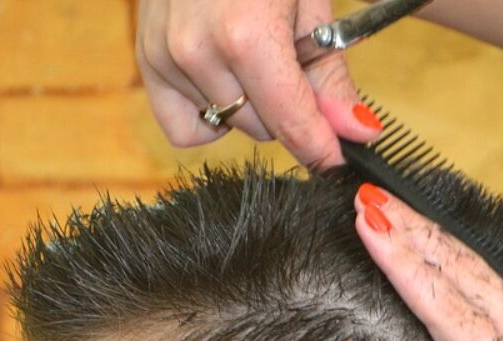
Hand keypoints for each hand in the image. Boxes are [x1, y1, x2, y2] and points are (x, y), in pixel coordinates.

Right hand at [136, 0, 382, 167]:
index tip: (336, 162)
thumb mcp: (307, 2)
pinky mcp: (146, 61)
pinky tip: (221, 79)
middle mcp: (198, 51)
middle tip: (285, 56)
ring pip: (229, 124)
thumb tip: (357, 132)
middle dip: (284, 104)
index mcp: (246, 34)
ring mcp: (165, 57)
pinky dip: (207, 115)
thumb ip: (329, 73)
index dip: (321, 148)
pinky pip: (183, 127)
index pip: (291, 122)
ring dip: (247, 102)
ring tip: (248, 47)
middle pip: (263, 127)